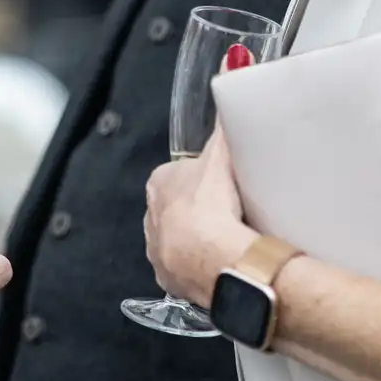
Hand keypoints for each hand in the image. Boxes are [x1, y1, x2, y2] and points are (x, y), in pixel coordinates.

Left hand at [144, 128, 256, 309]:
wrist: (210, 256)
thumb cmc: (210, 202)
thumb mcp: (219, 158)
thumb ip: (223, 130)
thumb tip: (230, 101)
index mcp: (157, 185)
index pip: (175, 176)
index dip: (198, 180)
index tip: (219, 185)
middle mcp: (150, 217)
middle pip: (175, 210)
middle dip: (194, 212)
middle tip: (226, 214)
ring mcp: (157, 251)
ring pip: (177, 241)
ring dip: (195, 242)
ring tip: (225, 242)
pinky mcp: (167, 279)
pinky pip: (184, 269)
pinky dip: (198, 267)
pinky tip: (219, 265)